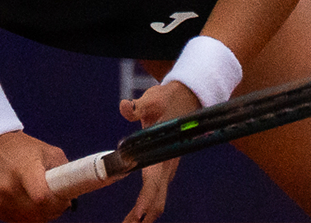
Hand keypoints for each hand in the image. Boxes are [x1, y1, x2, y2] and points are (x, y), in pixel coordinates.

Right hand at [0, 129, 70, 221]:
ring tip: (37, 197)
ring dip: (37, 214)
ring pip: (28, 220)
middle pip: (38, 214)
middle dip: (51, 210)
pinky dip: (23, 214)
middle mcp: (8, 186)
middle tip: (54, 199)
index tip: (63, 199)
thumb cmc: (20, 148)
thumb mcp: (47, 151)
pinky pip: (15, 220)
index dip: (57, 203)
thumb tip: (72, 193)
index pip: (42, 198)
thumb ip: (64, 171)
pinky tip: (22, 199)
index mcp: (25, 169)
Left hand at [115, 81, 200, 222]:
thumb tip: (125, 106)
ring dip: (144, 215)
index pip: (155, 181)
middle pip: (157, 200)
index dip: (146, 199)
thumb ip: (138, 105)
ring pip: (157, 199)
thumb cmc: (167, 100)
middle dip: (143, 217)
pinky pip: (156, 194)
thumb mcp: (153, 99)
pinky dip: (147, 207)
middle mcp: (166, 166)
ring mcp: (166, 170)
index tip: (138, 214)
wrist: (186, 99)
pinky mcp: (164, 169)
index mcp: (163, 152)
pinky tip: (137, 215)